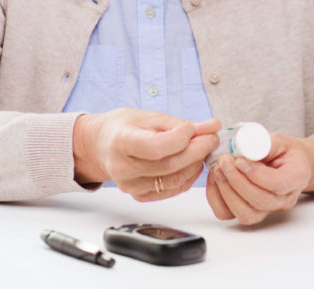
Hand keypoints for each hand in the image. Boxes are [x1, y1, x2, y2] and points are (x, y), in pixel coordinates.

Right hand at [73, 110, 219, 201]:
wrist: (101, 146)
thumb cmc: (122, 127)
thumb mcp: (149, 117)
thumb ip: (180, 124)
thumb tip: (212, 126)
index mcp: (121, 142)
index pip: (156, 146)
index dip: (181, 138)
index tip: (194, 128)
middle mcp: (123, 168)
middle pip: (169, 165)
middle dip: (197, 150)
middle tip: (211, 138)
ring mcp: (131, 186)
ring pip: (175, 180)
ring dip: (196, 164)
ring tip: (203, 149)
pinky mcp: (139, 196)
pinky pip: (172, 190)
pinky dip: (188, 177)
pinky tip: (192, 163)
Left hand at [206, 133, 313, 224]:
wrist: (289, 164)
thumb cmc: (285, 152)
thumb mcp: (279, 140)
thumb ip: (264, 143)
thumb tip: (245, 146)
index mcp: (296, 178)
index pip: (278, 184)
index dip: (256, 175)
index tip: (240, 161)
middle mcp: (283, 200)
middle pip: (261, 202)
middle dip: (237, 181)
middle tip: (224, 161)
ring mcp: (267, 210)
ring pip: (246, 214)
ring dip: (227, 191)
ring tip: (218, 169)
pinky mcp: (249, 212)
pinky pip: (230, 215)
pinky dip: (217, 199)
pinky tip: (215, 180)